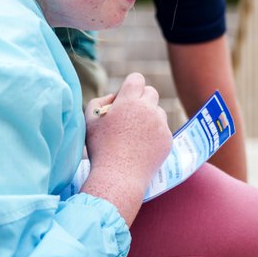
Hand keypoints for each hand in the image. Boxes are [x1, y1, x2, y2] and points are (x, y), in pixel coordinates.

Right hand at [80, 74, 171, 222]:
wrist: (118, 177)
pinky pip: (163, 129)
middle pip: (151, 92)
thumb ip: (100, 101)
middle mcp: (148, 109)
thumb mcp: (90, 120)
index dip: (131, 86)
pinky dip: (154, 134)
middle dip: (142, 99)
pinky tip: (142, 146)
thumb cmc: (100, 148)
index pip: (137, 79)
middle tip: (130, 114)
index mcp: (129, 101)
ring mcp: (160, 124)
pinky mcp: (167, 139)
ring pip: (158, 111)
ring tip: (134, 134)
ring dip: (149, 117)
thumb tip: (115, 96)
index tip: (126, 96)